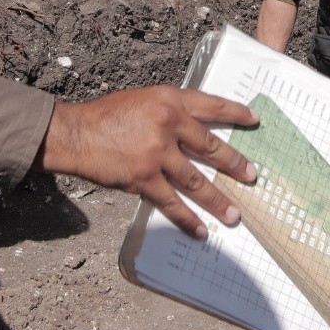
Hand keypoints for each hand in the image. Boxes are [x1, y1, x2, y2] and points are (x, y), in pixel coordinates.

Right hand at [34, 87, 257, 237]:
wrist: (75, 133)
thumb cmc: (105, 115)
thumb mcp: (142, 100)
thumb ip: (167, 111)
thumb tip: (192, 129)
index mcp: (169, 100)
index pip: (211, 104)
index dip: (235, 113)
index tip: (254, 120)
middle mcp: (168, 124)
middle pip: (210, 147)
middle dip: (234, 164)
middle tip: (252, 175)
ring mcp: (157, 153)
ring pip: (196, 180)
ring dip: (218, 199)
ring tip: (235, 214)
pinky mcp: (144, 178)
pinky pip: (172, 202)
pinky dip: (187, 218)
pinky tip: (200, 230)